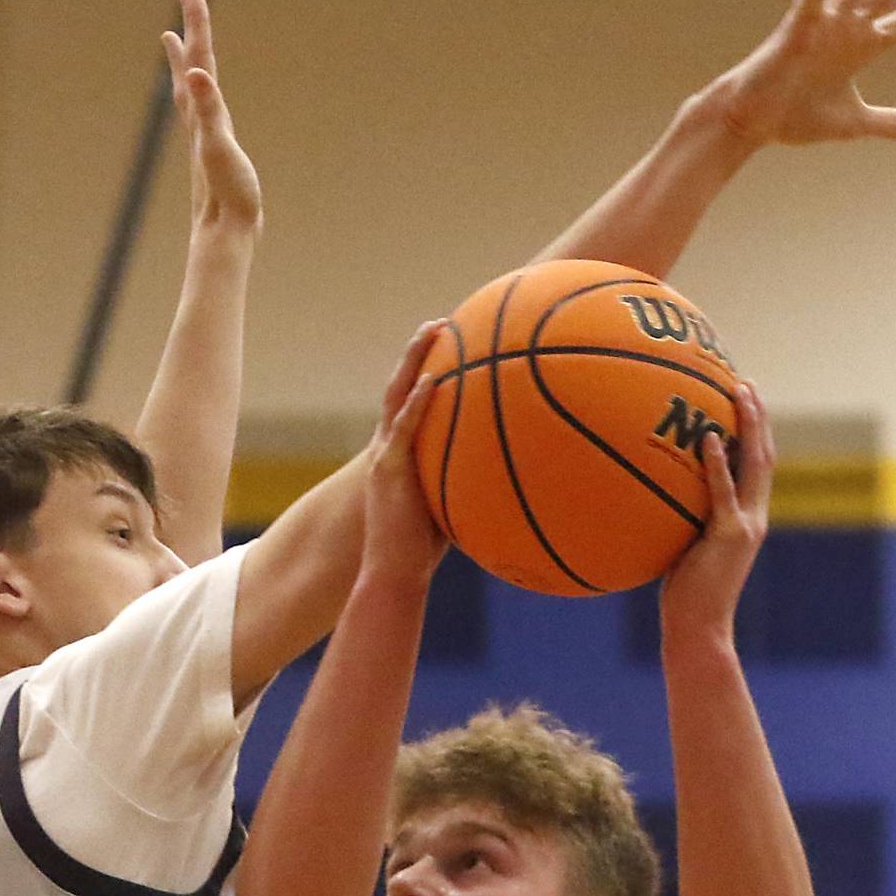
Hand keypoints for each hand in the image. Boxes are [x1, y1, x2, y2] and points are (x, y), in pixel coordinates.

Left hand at [163, 0, 262, 233]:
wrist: (224, 237)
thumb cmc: (227, 195)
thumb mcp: (219, 146)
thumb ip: (207, 110)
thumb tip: (194, 74)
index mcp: (203, 117)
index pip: (199, 61)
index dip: (198, 26)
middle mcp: (199, 124)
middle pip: (191, 69)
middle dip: (191, 34)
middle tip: (186, 0)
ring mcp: (204, 141)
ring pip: (191, 93)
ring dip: (184, 66)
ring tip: (176, 46)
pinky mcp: (212, 158)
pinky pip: (202, 117)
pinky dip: (199, 100)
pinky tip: (200, 106)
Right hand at [362, 323, 446, 583]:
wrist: (392, 573)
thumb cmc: (421, 554)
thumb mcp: (449, 509)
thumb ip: (469, 487)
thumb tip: (509, 478)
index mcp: (401, 456)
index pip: (413, 404)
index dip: (427, 372)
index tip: (450, 345)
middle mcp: (389, 449)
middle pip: (402, 387)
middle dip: (420, 352)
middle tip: (441, 322)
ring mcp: (386, 457)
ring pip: (397, 395)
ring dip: (415, 361)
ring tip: (433, 330)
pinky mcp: (388, 470)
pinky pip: (403, 428)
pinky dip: (417, 403)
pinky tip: (435, 380)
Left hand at [660, 382, 773, 639]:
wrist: (699, 629)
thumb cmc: (684, 598)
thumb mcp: (682, 551)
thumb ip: (679, 522)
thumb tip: (649, 496)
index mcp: (746, 519)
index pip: (756, 467)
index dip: (754, 432)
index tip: (743, 400)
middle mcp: (753, 517)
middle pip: (764, 455)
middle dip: (758, 416)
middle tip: (746, 382)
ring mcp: (745, 525)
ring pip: (755, 464)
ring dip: (750, 425)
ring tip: (739, 391)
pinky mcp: (729, 537)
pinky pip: (723, 493)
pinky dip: (719, 465)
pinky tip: (710, 438)